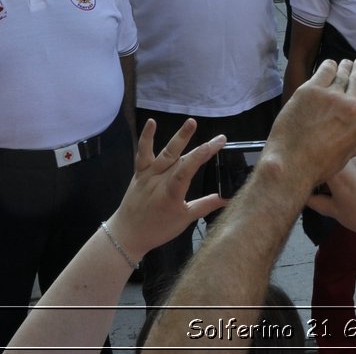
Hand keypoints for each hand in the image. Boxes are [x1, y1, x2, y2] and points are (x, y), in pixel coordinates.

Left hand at [106, 118, 225, 260]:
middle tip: (219, 137)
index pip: (189, 169)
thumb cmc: (157, 229)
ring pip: (165, 152)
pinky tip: (151, 122)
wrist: (127, 234)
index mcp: (172, 193)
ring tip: (191, 122)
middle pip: (182, 159)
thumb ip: (206, 205)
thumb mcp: (184, 220)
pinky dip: (146, 138)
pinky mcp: (140, 172)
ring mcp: (149, 174)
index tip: (219, 144)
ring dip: (179, 137)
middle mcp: (160, 180)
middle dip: (201, 147)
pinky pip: (142, 153)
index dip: (203, 155)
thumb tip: (228, 198)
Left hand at [262, 59, 355, 188]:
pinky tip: (328, 67)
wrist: (290, 163)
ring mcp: (331, 96)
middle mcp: (351, 106)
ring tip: (344, 65)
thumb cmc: (316, 165)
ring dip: (345, 66)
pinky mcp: (311, 90)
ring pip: (343, 72)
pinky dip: (328, 66)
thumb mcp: (345, 157)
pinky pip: (325, 70)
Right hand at [306, 141, 355, 237]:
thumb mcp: (335, 212)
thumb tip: (302, 194)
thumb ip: (315, 201)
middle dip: (327, 147)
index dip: (311, 156)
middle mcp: (350, 158)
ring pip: (351, 136)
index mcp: (335, 173)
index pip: (317, 156)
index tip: (310, 160)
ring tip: (339, 144)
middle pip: (333, 143)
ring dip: (344, 139)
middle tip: (325, 154)